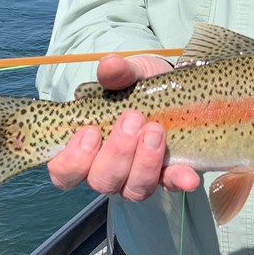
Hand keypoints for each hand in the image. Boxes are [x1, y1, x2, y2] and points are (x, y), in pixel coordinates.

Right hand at [47, 54, 201, 200]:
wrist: (173, 90)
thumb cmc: (137, 87)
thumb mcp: (128, 75)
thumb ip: (118, 73)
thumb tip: (109, 65)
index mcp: (85, 150)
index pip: (64, 171)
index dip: (73, 159)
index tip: (89, 132)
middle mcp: (107, 170)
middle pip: (101, 181)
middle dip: (117, 152)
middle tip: (133, 119)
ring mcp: (137, 177)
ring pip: (133, 189)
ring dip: (144, 163)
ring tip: (156, 130)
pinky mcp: (166, 175)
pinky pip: (170, 184)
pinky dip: (178, 180)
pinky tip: (189, 176)